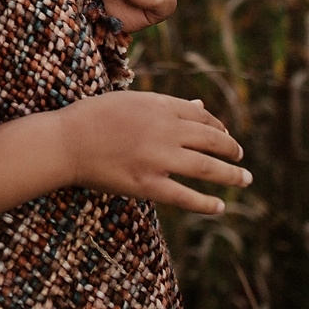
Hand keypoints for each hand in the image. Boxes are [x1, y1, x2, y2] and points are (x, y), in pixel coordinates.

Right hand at [52, 91, 247, 214]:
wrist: (64, 142)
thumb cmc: (91, 118)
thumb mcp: (130, 101)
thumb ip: (166, 105)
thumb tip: (200, 105)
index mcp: (159, 105)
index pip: (202, 116)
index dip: (218, 127)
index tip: (225, 136)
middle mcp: (165, 130)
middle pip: (212, 140)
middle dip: (232, 149)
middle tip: (240, 157)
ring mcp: (159, 158)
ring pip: (207, 168)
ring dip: (232, 175)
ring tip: (244, 179)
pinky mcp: (148, 184)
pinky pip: (186, 196)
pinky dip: (206, 204)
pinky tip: (220, 207)